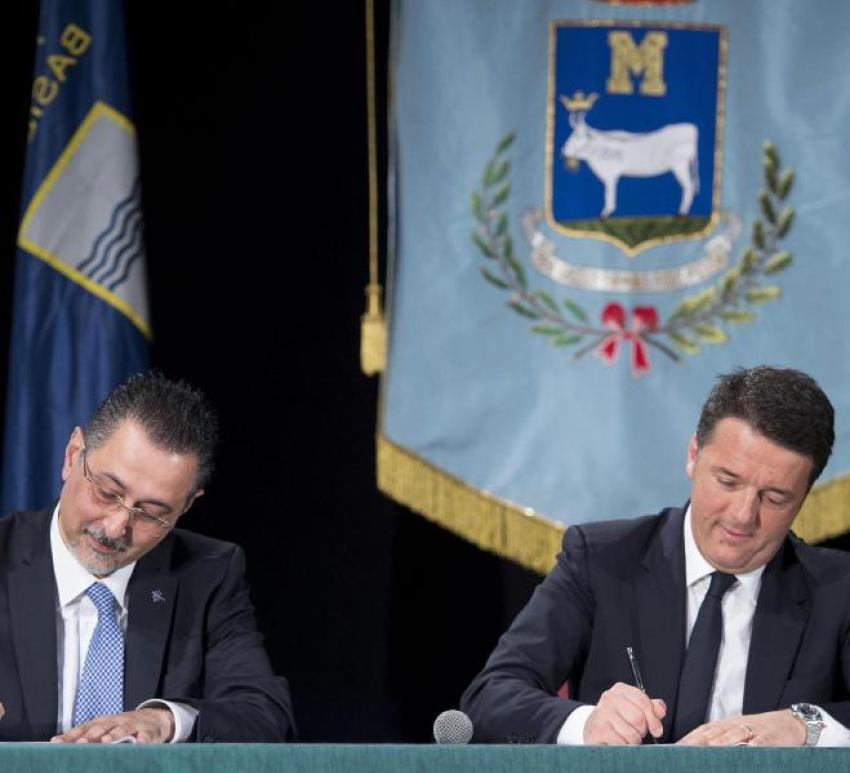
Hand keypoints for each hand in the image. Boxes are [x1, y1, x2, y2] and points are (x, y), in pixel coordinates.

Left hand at [50, 707, 174, 743]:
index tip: (56, 743)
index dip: (71, 735)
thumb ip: (85, 736)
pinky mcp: (149, 731)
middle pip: (103, 727)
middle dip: (91, 735)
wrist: (156, 719)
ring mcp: (134, 725)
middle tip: (80, 743)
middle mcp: (117, 722)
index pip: (84, 727)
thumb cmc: (123, 728)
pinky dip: (143, 739)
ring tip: (106, 741)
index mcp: (103, 722)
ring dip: (115, 734)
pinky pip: (146, 735)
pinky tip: (140, 743)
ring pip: (123, 729)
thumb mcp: (105, 729)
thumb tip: (56, 744)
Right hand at [583, 682, 665, 744]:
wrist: (594, 729)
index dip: (653, 718)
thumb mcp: (635, 708)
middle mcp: (610, 698)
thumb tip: (660, 709)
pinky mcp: (598, 729)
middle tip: (636, 732)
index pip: (644, 701)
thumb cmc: (618, 719)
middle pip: (638, 718)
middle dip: (641, 731)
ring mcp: (602, 712)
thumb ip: (651, 707)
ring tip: (626, 737)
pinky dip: (623, 746)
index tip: (656, 729)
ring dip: (633, 741)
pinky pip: (621, 743)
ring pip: (631, 734)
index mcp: (621, 690)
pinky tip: (618, 741)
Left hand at [675, 709, 805, 746]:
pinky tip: (747, 750)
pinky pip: (761, 741)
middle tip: (684, 750)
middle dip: (698, 741)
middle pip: (714, 732)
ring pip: (734, 735)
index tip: (676, 747)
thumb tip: (701, 750)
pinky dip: (753, 746)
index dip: (690, 738)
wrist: (790, 723)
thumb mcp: (739, 732)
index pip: (704, 731)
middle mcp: (736, 725)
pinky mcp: (770, 737)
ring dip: (720, 742)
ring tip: (707, 749)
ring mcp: (753, 730)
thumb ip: (721, 740)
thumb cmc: (762, 731)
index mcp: (727, 725)